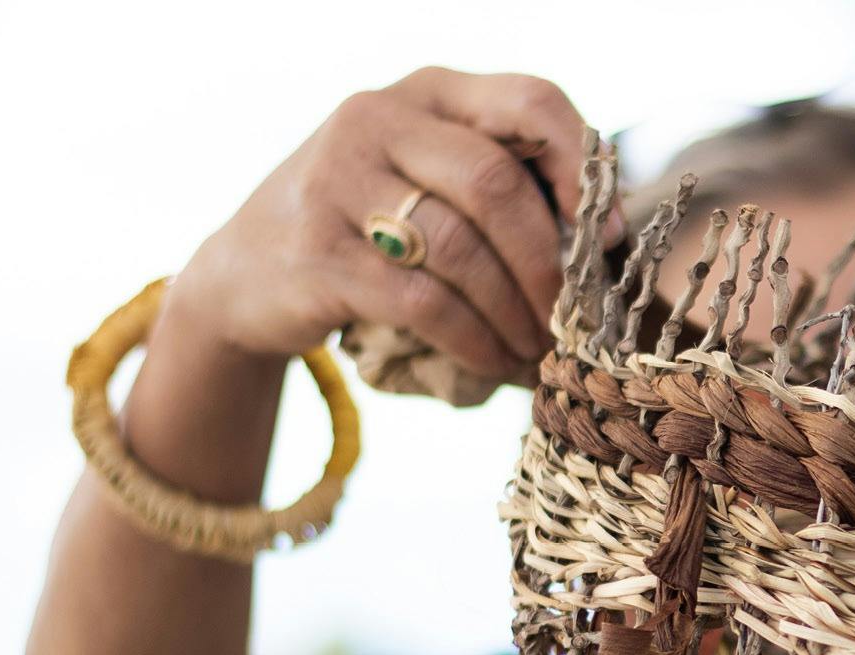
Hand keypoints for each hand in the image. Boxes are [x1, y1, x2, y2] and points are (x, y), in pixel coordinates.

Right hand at [168, 67, 588, 383]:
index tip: (607, 234)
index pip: (531, 99)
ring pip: (461, 248)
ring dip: (515, 312)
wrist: (244, 275)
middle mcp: (378, 118)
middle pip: (496, 182)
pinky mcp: (318, 251)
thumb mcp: (428, 177)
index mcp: (427, 92)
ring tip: (540, 350)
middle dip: (548, 261)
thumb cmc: (368, 228)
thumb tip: (610, 241)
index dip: (583, 165)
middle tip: (573, 317)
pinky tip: (497, 361)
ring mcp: (338, 180)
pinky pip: (424, 301)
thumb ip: (504, 182)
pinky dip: (476, 339)